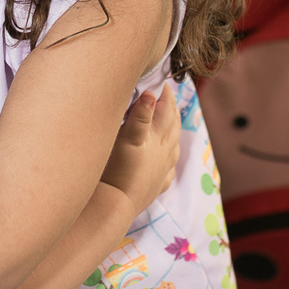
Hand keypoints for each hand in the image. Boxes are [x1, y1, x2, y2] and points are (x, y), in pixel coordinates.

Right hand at [100, 84, 180, 215]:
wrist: (115, 205)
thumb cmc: (118, 170)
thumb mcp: (126, 139)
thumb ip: (139, 116)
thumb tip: (150, 95)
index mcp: (158, 140)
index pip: (166, 112)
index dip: (166, 97)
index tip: (163, 84)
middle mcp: (164, 155)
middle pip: (173, 128)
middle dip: (172, 111)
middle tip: (168, 99)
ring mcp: (160, 172)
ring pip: (173, 149)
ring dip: (173, 135)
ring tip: (170, 127)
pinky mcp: (154, 187)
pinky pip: (166, 173)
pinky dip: (168, 164)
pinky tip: (164, 165)